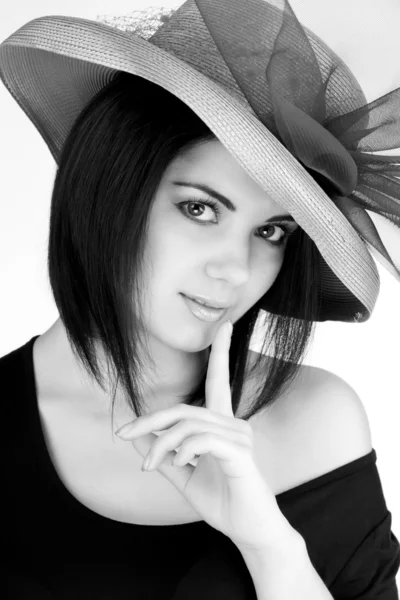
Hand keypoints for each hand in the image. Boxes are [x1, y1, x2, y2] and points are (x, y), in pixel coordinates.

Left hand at [115, 319, 296, 553]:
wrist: (250, 532)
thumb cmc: (222, 501)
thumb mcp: (183, 476)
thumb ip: (163, 454)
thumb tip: (138, 436)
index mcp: (222, 424)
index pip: (220, 381)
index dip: (222, 353)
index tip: (225, 325)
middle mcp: (233, 424)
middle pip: (184, 408)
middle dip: (151, 419)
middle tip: (123, 432)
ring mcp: (239, 437)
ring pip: (188, 424)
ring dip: (161, 444)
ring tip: (149, 465)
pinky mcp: (241, 454)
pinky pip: (203, 440)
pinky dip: (182, 450)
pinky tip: (179, 464)